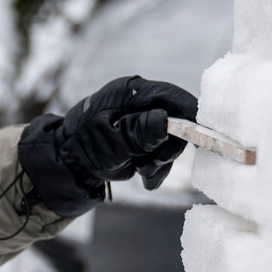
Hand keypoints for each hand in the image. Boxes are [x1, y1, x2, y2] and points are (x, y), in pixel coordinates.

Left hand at [18, 75, 197, 216]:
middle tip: (151, 164)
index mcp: (130, 92)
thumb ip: (138, 132)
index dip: (191, 114)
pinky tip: (144, 179)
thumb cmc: (83, 146)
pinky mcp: (142, 136)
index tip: (204, 134)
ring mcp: (142, 119)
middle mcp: (139, 102)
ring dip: (159, 161)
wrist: (68, 164)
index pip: (171, 95)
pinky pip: (160, 151)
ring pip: (170, 140)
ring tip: (141, 172)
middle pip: (176, 121)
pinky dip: (155, 167)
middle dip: (167, 148)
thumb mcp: (111, 141)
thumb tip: (167, 120)